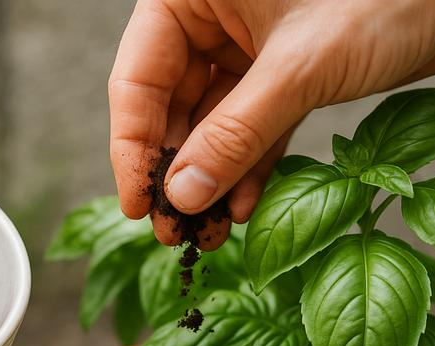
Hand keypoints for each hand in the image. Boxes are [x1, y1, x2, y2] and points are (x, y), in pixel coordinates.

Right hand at [109, 0, 434, 248]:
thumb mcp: (300, 71)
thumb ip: (237, 134)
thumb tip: (183, 195)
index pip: (138, 78)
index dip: (134, 148)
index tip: (140, 206)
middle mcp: (214, 13)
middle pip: (171, 105)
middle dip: (178, 173)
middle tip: (175, 233)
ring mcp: (249, 43)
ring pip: (213, 121)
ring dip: (212, 178)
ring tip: (209, 235)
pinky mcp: (287, 69)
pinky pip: (253, 124)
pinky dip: (249, 165)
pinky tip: (244, 208)